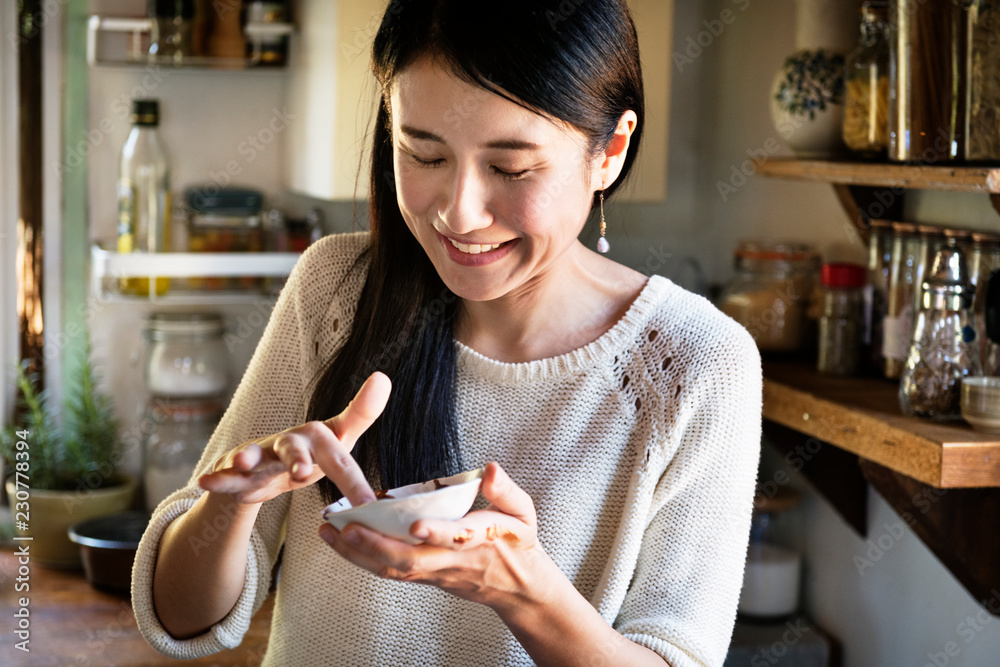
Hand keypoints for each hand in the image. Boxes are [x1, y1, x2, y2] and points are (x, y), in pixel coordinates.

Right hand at [198, 372, 391, 506]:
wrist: (263, 466)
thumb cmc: (308, 452)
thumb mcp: (339, 439)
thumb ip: (361, 414)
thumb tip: (384, 377)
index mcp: (318, 440)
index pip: (339, 460)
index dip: (354, 482)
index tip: (370, 503)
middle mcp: (290, 441)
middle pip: (293, 447)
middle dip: (296, 458)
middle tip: (300, 472)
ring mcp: (261, 452)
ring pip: (255, 455)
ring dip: (247, 458)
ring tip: (241, 462)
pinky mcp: (236, 468)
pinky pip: (227, 474)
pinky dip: (218, 477)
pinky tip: (206, 480)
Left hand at [319, 462, 551, 608]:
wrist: (517, 587)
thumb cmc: (518, 543)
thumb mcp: (524, 513)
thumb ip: (507, 491)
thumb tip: (490, 469)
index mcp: (479, 542)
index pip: (455, 539)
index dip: (435, 533)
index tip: (414, 525)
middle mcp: (451, 561)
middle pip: (409, 561)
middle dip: (375, 546)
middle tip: (346, 528)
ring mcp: (435, 573)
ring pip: (393, 570)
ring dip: (359, 554)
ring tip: (329, 533)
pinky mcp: (424, 578)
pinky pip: (390, 571)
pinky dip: (363, 559)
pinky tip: (342, 542)